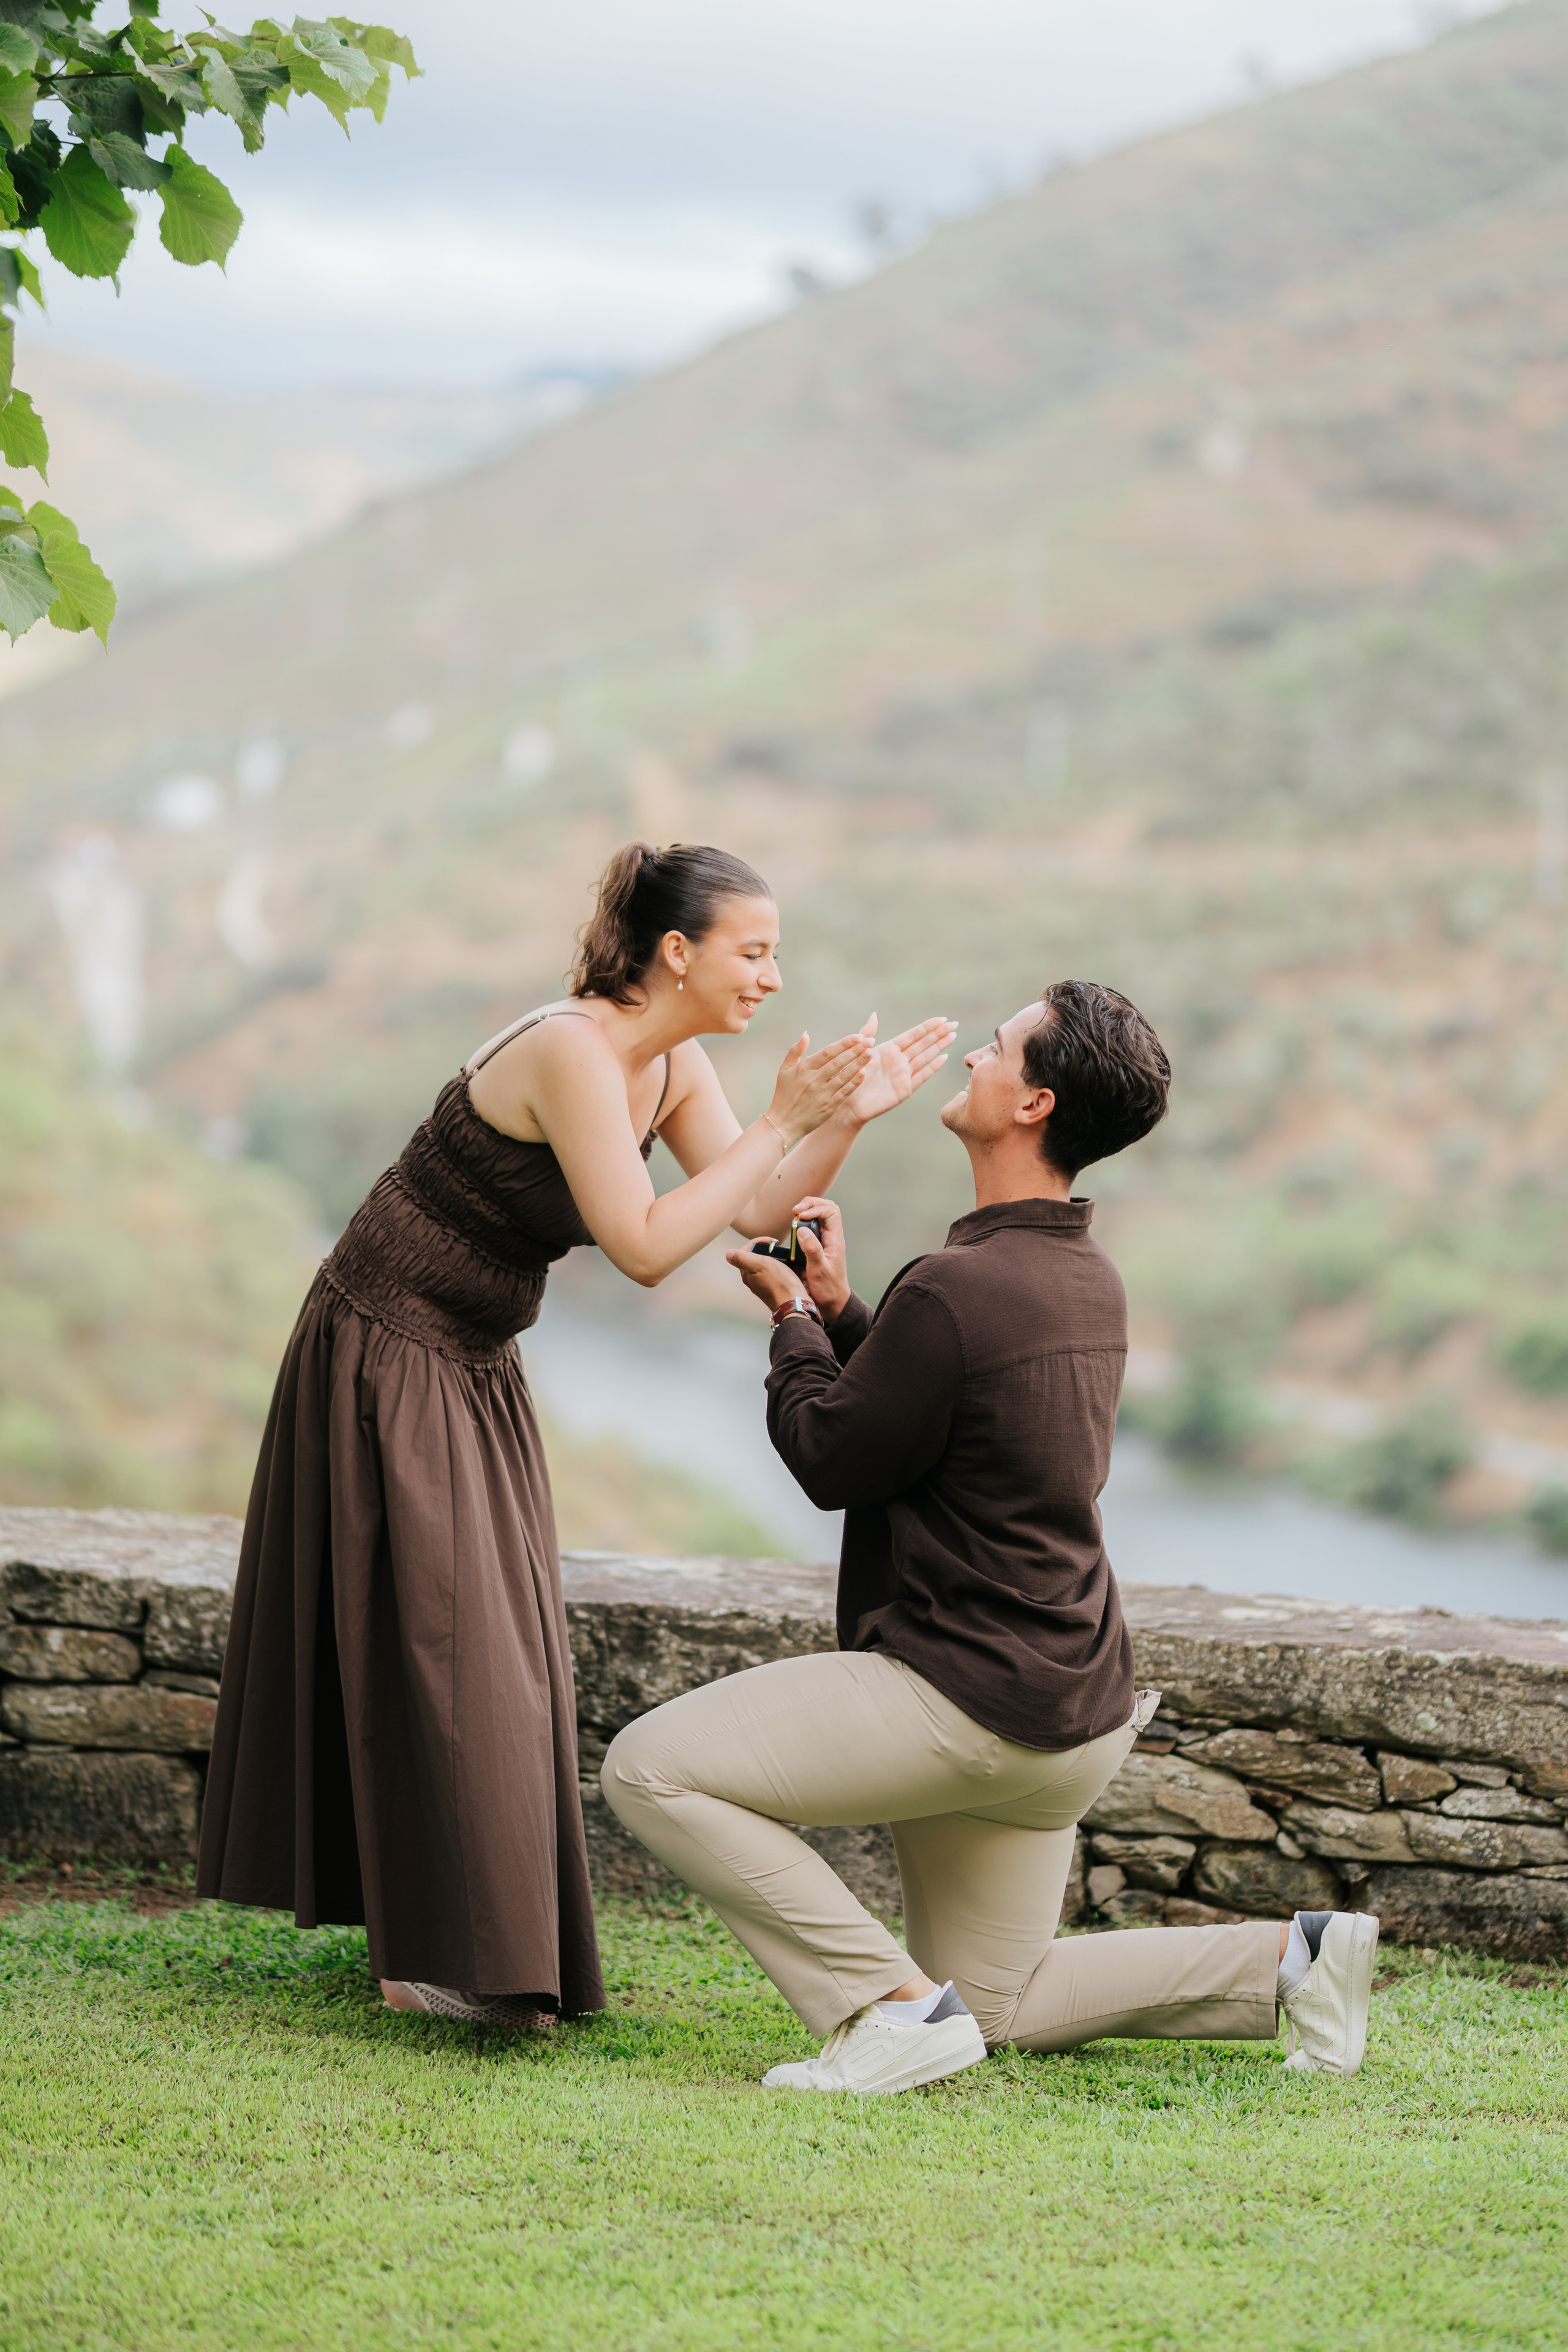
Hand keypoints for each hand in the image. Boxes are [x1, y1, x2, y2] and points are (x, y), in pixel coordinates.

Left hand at [726, 1245, 806, 1313]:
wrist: (795, 1303)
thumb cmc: (779, 1285)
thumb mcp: (760, 1265)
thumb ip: (743, 1258)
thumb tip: (729, 1254)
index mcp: (747, 1273)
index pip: (746, 1251)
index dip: (757, 1242)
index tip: (770, 1241)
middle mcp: (753, 1279)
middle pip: (755, 1258)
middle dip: (765, 1250)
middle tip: (777, 1248)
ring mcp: (763, 1284)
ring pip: (765, 1265)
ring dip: (773, 1258)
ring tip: (783, 1256)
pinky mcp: (774, 1288)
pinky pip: (774, 1273)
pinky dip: (780, 1266)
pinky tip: (787, 1267)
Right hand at [766, 1028, 876, 1147]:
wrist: (783, 1123)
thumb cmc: (784, 1095)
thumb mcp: (784, 1070)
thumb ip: (795, 1050)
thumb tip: (806, 1034)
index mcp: (804, 1068)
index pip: (828, 1051)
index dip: (844, 1043)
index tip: (858, 1036)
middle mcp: (814, 1080)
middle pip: (839, 1061)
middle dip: (856, 1050)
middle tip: (870, 1041)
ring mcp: (822, 1093)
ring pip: (844, 1075)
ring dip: (859, 1063)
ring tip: (871, 1053)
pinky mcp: (829, 1106)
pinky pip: (844, 1092)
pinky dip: (854, 1083)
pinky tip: (864, 1073)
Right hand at [789, 1196, 850, 1325]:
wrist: (831, 1303)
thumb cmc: (828, 1289)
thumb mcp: (819, 1270)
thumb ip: (812, 1249)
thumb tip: (803, 1229)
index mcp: (835, 1240)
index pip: (831, 1212)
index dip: (816, 1208)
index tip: (800, 1216)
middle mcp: (830, 1237)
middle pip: (825, 1208)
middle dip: (810, 1204)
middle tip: (795, 1211)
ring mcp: (823, 1241)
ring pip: (817, 1216)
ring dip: (805, 1212)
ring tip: (793, 1216)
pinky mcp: (814, 1247)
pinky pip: (809, 1228)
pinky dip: (800, 1224)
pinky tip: (792, 1229)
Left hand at [840, 1014, 955, 1126]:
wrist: (848, 1103)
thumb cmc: (849, 1077)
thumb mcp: (858, 1052)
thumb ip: (867, 1034)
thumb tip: (875, 1015)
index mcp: (889, 1050)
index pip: (913, 1035)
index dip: (927, 1027)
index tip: (942, 1018)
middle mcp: (899, 1061)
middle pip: (923, 1044)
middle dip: (939, 1034)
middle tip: (954, 1024)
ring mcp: (903, 1075)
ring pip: (925, 1057)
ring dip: (939, 1046)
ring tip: (952, 1036)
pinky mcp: (905, 1089)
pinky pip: (921, 1076)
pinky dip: (932, 1067)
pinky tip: (943, 1058)